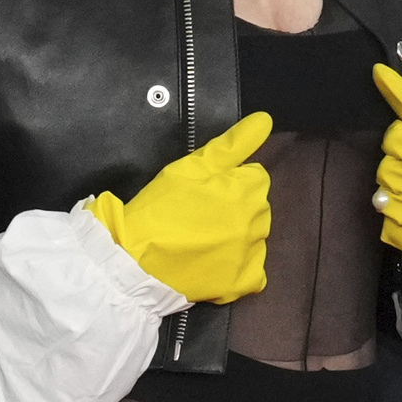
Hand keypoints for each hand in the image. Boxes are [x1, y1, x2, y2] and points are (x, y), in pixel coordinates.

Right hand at [82, 110, 273, 303]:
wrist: (136, 260)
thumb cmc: (161, 208)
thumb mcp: (191, 166)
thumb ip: (232, 143)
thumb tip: (265, 119)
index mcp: (248, 190)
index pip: (254, 176)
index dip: (227, 180)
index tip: (202, 191)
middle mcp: (257, 222)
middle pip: (256, 206)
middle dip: (234, 206)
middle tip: (198, 214)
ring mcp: (252, 254)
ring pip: (254, 237)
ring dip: (236, 235)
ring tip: (202, 238)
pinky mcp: (242, 282)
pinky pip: (254, 272)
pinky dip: (239, 267)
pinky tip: (215, 263)